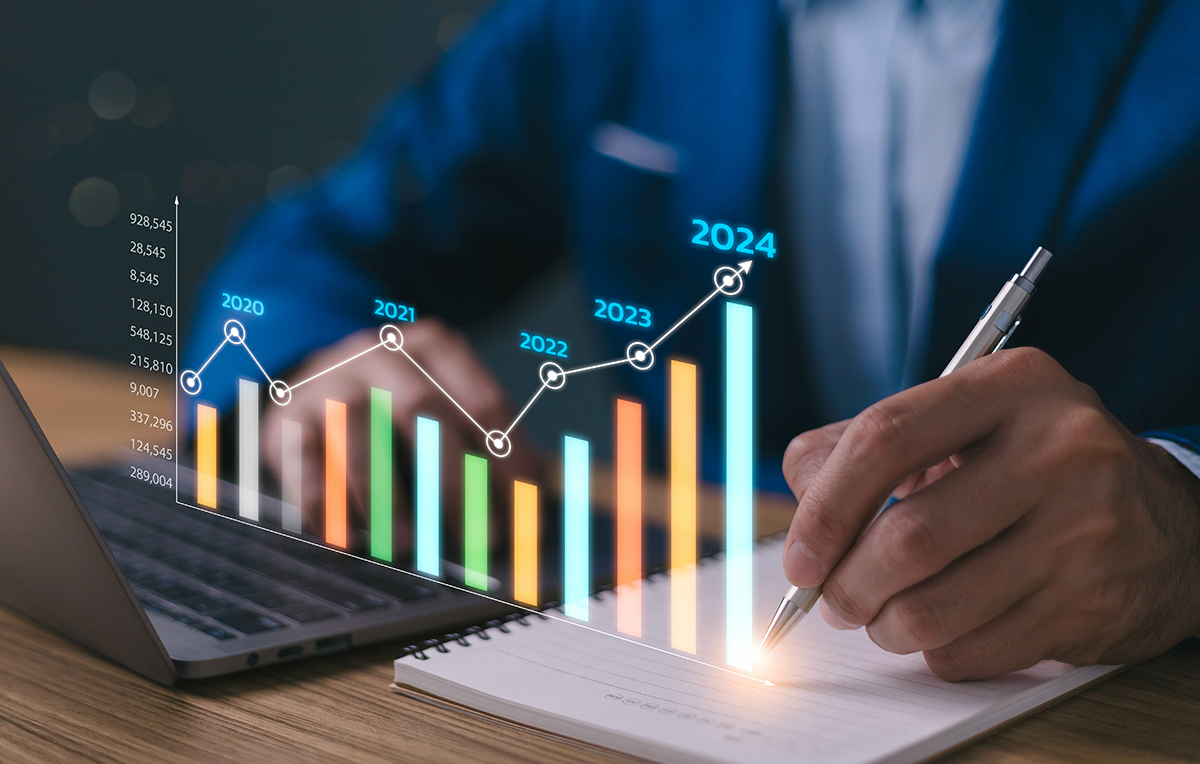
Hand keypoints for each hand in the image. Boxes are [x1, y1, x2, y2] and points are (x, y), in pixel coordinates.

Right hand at [260, 320, 540, 551]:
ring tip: (407, 545)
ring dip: (386, 494)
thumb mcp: (444, 404)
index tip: (528, 510)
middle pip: (424, 411)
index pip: (484, 401)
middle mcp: (381, 355)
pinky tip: (346, 538)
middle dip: (457, 480)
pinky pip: (305, 460)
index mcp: (434, 346)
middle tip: (482, 536)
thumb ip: (488, 444)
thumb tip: (537, 502)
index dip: (511, 459)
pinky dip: (325, 502)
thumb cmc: (398, 406)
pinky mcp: (286, 419)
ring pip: (358, 431)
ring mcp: (329, 382)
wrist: (308, 380)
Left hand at [781, 347, 1199, 679]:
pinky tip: (941, 630)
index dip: (824, 507)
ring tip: (881, 616)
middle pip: (907, 537)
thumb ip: (871, 442)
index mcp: (1010, 387)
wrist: (1173, 523)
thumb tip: (802, 498)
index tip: (801, 555)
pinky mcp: (1093, 604)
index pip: (885, 439)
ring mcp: (1083, 531)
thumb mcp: (969, 421)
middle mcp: (1057, 451)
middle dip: (847, 585)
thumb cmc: (1038, 466)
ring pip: (933, 607)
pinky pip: (973, 650)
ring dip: (883, 626)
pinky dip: (934, 652)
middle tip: (834, 600)